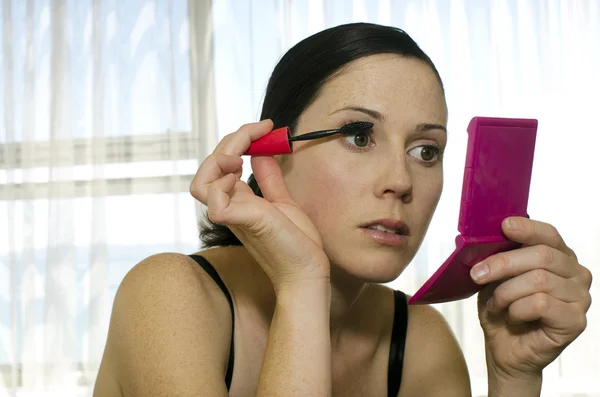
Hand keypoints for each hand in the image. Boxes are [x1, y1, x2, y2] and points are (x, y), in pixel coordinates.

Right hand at [190, 119, 329, 291]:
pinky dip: (223, 186)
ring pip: (200, 185)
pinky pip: (215, 205)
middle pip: (207, 169)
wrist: (307, 270)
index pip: (222, 163)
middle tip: (257, 132)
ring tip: (244, 156)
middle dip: (229, 141)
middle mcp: (231, 207)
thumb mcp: (282, 202)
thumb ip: (269, 179)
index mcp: (238, 200)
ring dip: (219, 161)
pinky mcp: (243, 224)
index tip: (265, 126)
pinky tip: (242, 177)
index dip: (239, 138)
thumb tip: (260, 153)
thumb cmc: (296, 242)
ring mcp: (234, 216)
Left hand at [471, 217, 592, 380]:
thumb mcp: (494, 277)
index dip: (527, 228)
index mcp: (559, 256)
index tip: (504, 226)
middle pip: (541, 255)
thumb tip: (479, 236)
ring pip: (539, 279)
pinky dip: (517, 309)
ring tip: (496, 304)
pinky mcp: (575, 320)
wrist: (504, 349)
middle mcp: (575, 273)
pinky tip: (512, 317)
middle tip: (477, 274)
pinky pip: (541, 303)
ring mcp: (580, 297)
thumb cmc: (503, 310)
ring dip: (507, 292)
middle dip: (503, 263)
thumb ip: (495, 255)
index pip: (548, 234)